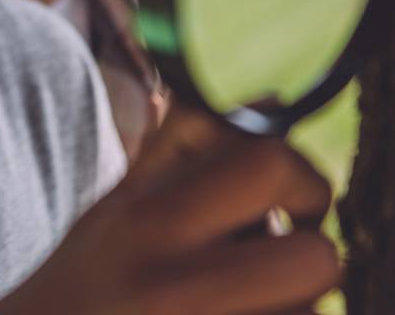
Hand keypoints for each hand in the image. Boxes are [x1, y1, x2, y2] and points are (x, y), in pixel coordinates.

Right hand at [0, 105, 339, 314]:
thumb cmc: (78, 284)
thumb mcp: (112, 209)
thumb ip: (185, 150)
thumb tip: (272, 101)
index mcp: (146, 220)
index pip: (267, 164)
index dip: (304, 178)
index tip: (293, 200)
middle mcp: (176, 286)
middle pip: (316, 258)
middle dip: (312, 256)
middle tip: (287, 257)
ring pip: (311, 313)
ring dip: (291, 306)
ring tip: (235, 302)